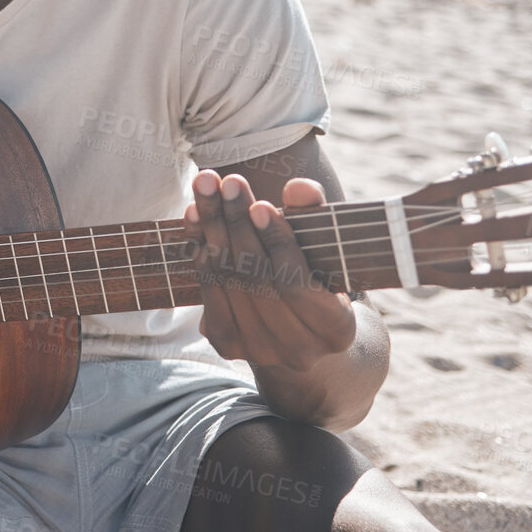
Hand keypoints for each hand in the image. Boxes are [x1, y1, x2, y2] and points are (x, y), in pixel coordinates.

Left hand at [188, 171, 357, 372]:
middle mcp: (299, 349)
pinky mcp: (227, 344)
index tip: (259, 205)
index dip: (276, 242)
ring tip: (207, 185)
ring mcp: (260, 350)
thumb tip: (300, 187)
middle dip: (238, 223)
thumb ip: (315, 215)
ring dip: (213, 227)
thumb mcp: (325, 248)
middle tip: (228, 181)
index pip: (296, 282)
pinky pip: (207, 288)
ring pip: (228, 279)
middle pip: (255, 277)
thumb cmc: (318, 279)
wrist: (299, 332)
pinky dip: (199, 248)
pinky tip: (195, 214)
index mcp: (336, 330)